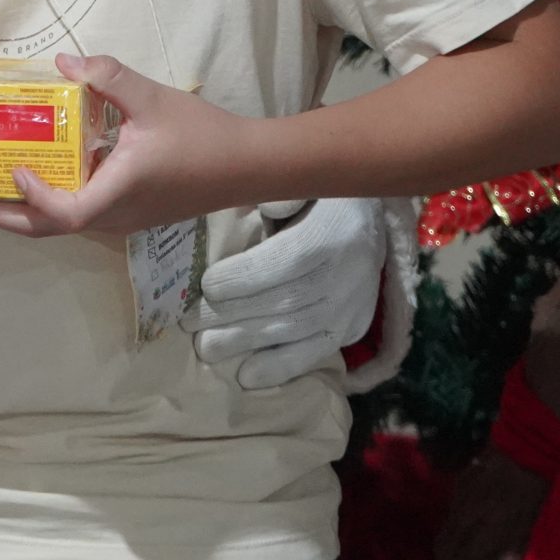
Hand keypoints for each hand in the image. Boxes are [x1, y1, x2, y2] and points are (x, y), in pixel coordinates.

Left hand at [0, 53, 258, 237]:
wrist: (248, 165)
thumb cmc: (202, 135)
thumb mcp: (153, 98)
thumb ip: (108, 76)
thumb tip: (64, 60)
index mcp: (117, 193)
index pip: (62, 212)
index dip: (31, 197)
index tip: (12, 169)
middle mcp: (114, 216)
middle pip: (48, 229)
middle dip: (2, 216)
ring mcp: (122, 219)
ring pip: (63, 223)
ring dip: (23, 209)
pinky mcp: (130, 212)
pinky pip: (80, 212)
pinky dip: (51, 200)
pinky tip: (42, 172)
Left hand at [185, 198, 384, 388]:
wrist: (369, 220)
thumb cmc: (320, 197)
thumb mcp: (306, 182)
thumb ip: (285, 192)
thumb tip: (267, 204)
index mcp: (335, 232)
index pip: (288, 260)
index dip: (247, 276)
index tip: (207, 285)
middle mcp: (348, 273)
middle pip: (286, 300)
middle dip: (233, 313)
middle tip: (189, 323)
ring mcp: (352, 306)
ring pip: (295, 330)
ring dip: (247, 342)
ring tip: (206, 349)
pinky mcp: (351, 328)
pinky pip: (316, 352)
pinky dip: (281, 367)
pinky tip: (247, 377)